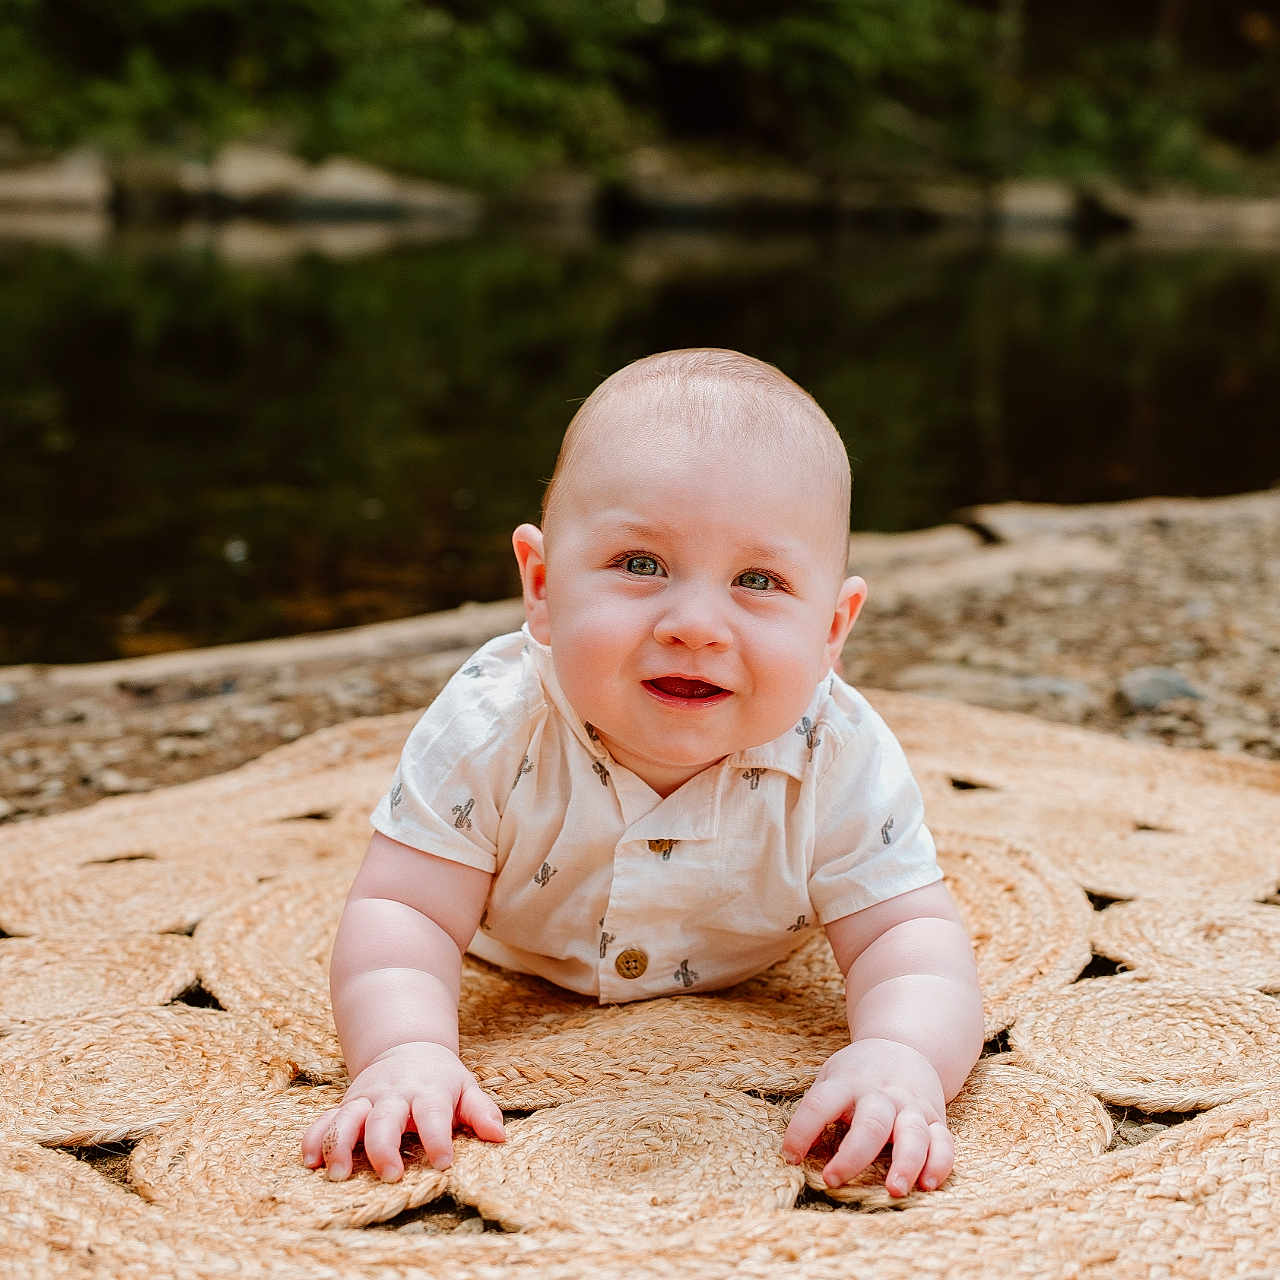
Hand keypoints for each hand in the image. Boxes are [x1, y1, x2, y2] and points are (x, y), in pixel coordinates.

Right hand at [299, 1041, 504, 1182]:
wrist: (407, 1047)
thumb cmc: (441, 1078)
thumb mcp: (466, 1087)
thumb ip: (481, 1112)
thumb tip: (499, 1136)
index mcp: (427, 1091)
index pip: (432, 1114)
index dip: (437, 1138)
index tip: (443, 1163)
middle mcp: (393, 1095)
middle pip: (384, 1120)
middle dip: (384, 1147)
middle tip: (392, 1175)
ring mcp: (366, 1100)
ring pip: (347, 1119)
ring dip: (340, 1145)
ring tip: (339, 1174)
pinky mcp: (346, 1106)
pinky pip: (324, 1121)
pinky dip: (314, 1139)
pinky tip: (310, 1162)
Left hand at [781, 1038, 953, 1196]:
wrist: (904, 1045)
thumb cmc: (859, 1071)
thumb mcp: (832, 1077)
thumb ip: (817, 1110)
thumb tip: (796, 1152)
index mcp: (848, 1083)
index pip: (820, 1105)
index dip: (802, 1131)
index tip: (790, 1156)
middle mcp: (882, 1094)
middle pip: (871, 1124)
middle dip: (853, 1155)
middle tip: (833, 1180)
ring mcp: (911, 1106)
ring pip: (913, 1135)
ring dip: (906, 1163)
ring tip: (894, 1189)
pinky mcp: (935, 1118)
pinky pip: (943, 1142)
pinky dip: (939, 1164)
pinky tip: (927, 1184)